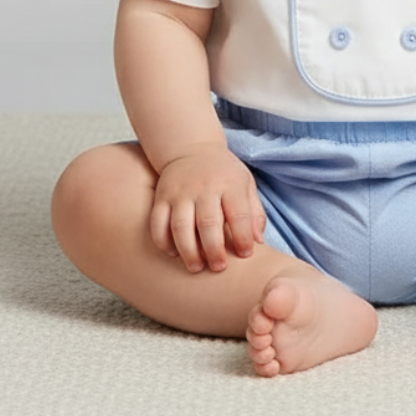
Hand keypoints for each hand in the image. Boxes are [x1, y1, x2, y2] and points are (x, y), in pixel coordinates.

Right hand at [149, 143, 265, 272]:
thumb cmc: (224, 173)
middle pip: (208, 224)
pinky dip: (163, 243)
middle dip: (214, 251)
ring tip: (196, 267)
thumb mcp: (245, 184)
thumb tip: (258, 242)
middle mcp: (204, 187)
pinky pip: (158, 224)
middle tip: (219, 267)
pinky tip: (173, 253)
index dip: (243, 238)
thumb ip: (254, 212)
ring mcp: (180, 192)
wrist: (191, 148)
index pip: (239, 215)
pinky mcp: (161, 197)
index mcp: (230, 184)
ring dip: (188, 252)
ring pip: (181, 227)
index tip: (245, 254)